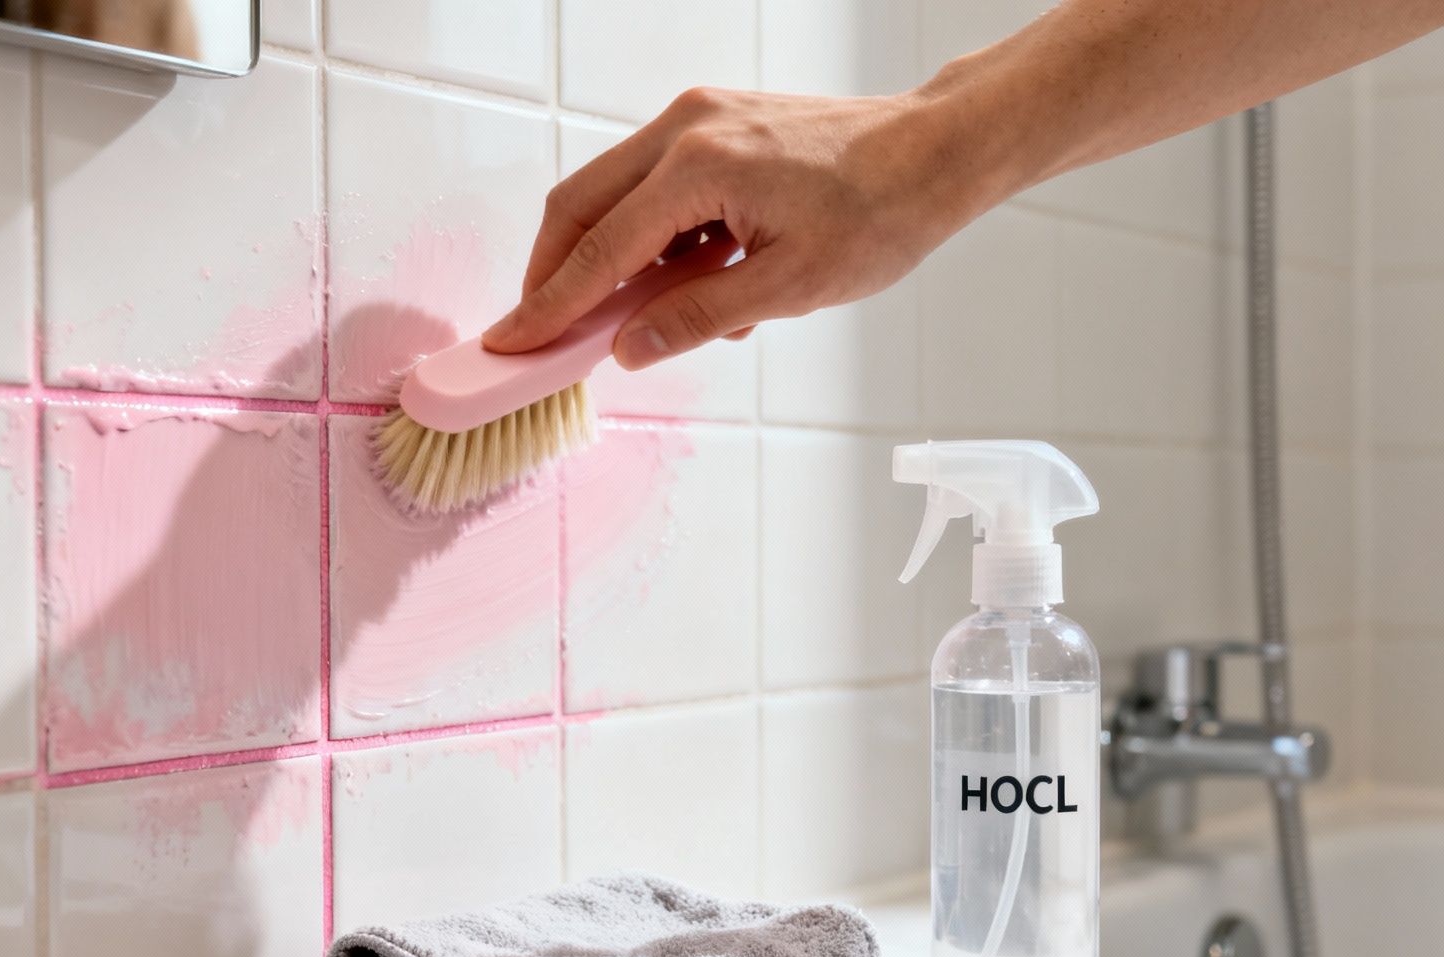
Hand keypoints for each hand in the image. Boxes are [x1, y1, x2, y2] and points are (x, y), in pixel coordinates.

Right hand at [480, 85, 998, 369]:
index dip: (550, 305)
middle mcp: (685, 128)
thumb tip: (629, 348)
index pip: (599, 250)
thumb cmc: (881, 212)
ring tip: (649, 315)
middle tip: (542, 333)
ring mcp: (697, 120)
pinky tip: (695, 278)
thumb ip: (699, 316)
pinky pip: (654, 186)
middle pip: (580, 206)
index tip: (509, 342)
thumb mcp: (789, 286)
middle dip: (554, 274)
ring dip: (610, 258)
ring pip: (612, 194)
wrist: (934, 153)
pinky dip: (652, 237)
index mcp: (700, 167)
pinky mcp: (713, 126)